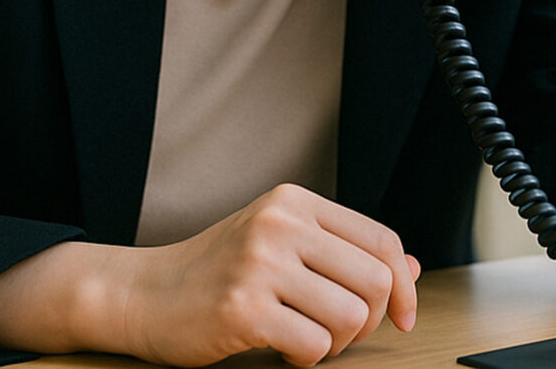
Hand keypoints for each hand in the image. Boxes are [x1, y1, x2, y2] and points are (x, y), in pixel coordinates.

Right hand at [0, 184, 419, 366]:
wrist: (143, 293)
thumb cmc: (218, 269)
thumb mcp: (283, 243)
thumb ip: (344, 252)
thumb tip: (412, 268)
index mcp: (294, 202)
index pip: (382, 240)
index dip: (403, 284)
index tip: (402, 314)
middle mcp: (280, 224)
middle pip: (374, 280)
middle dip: (369, 320)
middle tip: (341, 333)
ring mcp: (260, 264)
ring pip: (349, 317)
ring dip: (337, 343)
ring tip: (308, 338)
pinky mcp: (242, 308)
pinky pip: (312, 345)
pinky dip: (306, 357)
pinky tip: (282, 347)